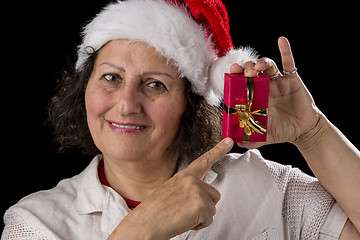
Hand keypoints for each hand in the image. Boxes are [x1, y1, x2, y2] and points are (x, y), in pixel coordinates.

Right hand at [109, 138, 233, 239]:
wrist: (144, 224)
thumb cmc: (154, 212)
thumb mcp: (170, 192)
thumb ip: (186, 188)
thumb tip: (197, 196)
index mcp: (183, 176)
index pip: (204, 160)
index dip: (218, 150)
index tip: (229, 141)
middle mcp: (191, 180)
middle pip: (214, 195)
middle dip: (204, 206)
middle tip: (184, 211)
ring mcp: (196, 191)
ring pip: (212, 208)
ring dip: (201, 216)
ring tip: (182, 216)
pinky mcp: (200, 204)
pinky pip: (209, 219)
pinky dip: (199, 225)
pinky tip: (184, 221)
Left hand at [231, 37, 321, 148]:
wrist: (303, 131)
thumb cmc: (281, 131)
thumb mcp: (264, 136)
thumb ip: (250, 139)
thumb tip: (235, 142)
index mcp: (254, 97)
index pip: (241, 83)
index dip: (235, 76)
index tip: (231, 72)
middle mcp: (263, 86)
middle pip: (251, 71)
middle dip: (246, 68)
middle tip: (244, 71)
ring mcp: (277, 81)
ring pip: (267, 65)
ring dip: (261, 62)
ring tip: (258, 67)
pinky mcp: (291, 79)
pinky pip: (289, 62)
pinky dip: (285, 51)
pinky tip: (281, 41)